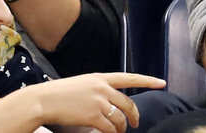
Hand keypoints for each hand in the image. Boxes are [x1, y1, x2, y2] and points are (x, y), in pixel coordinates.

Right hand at [30, 72, 164, 131]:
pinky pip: (110, 128)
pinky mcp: (93, 116)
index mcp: (100, 77)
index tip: (162, 83)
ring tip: (118, 132)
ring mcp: (98, 101)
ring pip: (120, 118)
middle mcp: (102, 87)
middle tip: (135, 123)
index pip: (129, 77)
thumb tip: (110, 100)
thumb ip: (98, 89)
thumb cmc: (59, 94)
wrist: (43, 100)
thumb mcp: (82, 84)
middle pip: (128, 103)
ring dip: (121, 128)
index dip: (147, 80)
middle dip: (134, 115)